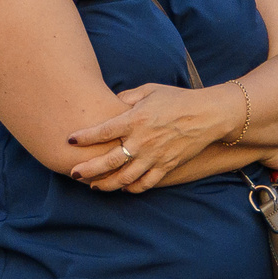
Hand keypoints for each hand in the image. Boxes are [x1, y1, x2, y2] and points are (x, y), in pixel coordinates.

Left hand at [66, 83, 238, 192]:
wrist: (208, 115)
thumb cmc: (177, 99)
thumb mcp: (149, 90)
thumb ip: (126, 97)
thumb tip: (109, 104)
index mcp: (135, 119)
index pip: (102, 131)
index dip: (84, 137)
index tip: (69, 141)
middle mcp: (142, 141)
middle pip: (108, 161)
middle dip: (87, 169)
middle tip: (74, 173)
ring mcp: (154, 157)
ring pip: (124, 178)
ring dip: (106, 184)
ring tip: (94, 186)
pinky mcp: (166, 166)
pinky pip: (145, 183)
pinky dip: (132, 188)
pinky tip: (123, 188)